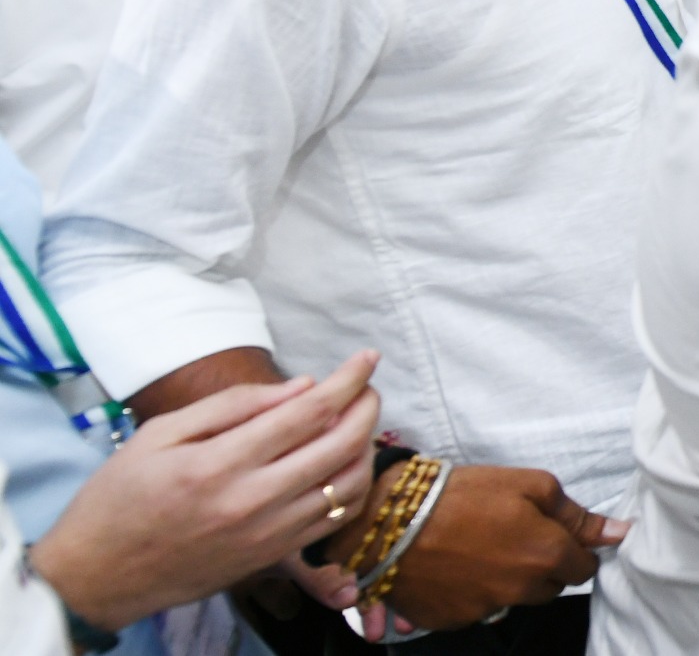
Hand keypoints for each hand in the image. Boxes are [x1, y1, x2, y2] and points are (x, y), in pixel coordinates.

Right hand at [29, 352, 378, 631]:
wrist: (96, 575)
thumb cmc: (118, 498)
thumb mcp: (158, 435)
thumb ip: (232, 406)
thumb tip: (301, 387)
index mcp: (218, 464)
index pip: (308, 413)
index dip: (348, 380)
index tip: (367, 357)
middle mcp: (251, 501)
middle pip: (340, 445)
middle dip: (366, 406)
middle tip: (367, 385)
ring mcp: (267, 535)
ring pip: (347, 485)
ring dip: (366, 446)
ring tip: (357, 422)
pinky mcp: (272, 558)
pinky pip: (334, 520)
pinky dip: (353, 487)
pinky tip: (344, 464)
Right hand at [337, 465, 624, 629]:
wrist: (392, 521)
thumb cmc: (465, 494)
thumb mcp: (530, 485)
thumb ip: (576, 514)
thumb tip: (619, 532)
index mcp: (547, 557)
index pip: (584, 568)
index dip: (575, 549)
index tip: (556, 535)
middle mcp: (522, 591)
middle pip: (551, 586)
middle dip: (543, 565)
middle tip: (515, 535)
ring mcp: (486, 610)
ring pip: (515, 598)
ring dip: (510, 579)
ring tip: (482, 547)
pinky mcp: (453, 621)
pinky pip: (478, 609)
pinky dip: (474, 592)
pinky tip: (458, 565)